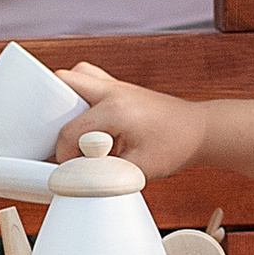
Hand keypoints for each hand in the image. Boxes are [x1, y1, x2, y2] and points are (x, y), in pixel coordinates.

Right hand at [53, 61, 211, 183]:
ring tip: (72, 126)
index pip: (70, 131)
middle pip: (62, 82)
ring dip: (65, 97)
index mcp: (116, 110)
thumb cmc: (176, 146)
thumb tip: (76, 179)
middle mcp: (113, 90)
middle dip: (53, 114)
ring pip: (74, 75)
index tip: (72, 168)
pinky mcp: (120, 88)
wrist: (200, 130)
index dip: (64, 155)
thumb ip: (104, 176)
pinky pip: (89, 80)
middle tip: (61, 138)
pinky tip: (88, 119)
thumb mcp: (139, 170)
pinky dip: (80, 96)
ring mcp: (117, 85)